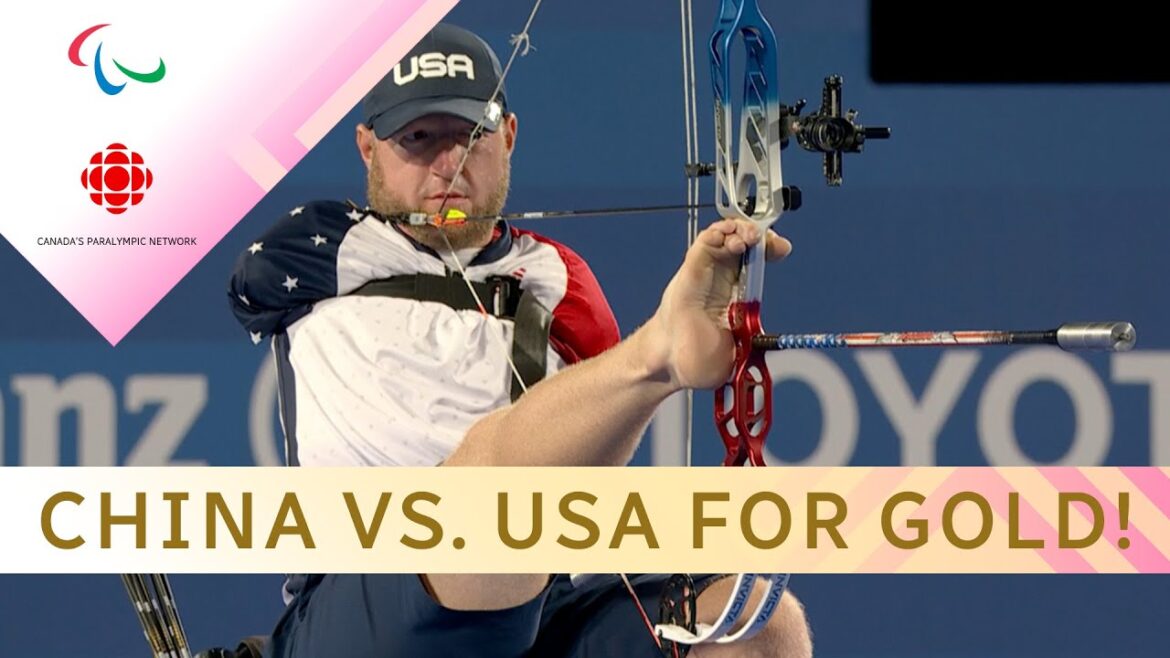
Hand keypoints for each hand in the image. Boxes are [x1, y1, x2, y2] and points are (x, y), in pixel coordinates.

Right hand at [648, 218, 791, 388]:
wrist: (672, 364)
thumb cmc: (697, 359)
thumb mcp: (740, 354)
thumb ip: (758, 346)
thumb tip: (773, 344)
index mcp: (736, 295)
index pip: (756, 261)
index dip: (770, 250)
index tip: (782, 248)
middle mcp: (721, 279)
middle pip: (743, 242)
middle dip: (758, 234)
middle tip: (766, 240)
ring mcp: (705, 273)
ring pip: (724, 237)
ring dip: (739, 230)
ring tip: (748, 239)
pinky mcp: (690, 271)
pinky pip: (703, 244)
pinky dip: (716, 234)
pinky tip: (726, 236)